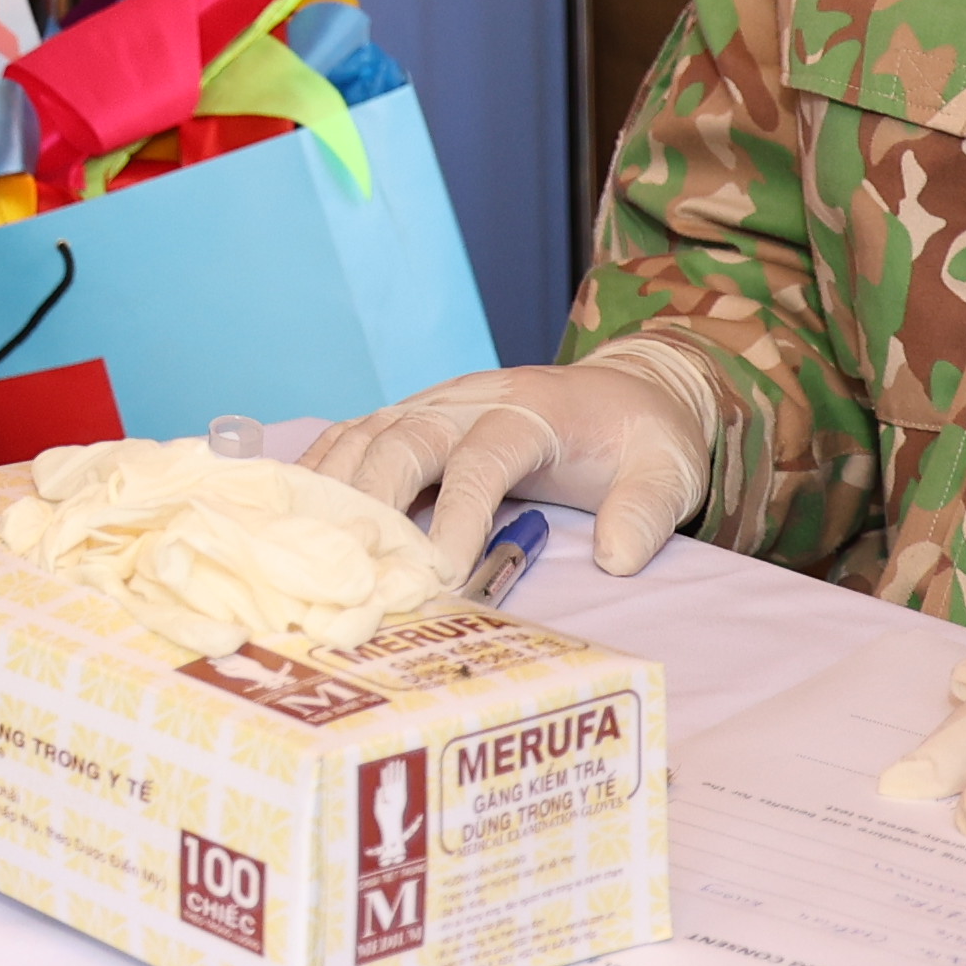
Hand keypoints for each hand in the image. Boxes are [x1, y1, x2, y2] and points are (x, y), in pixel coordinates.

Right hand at [304, 339, 721, 577]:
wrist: (626, 394)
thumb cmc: (642, 440)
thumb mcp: (671, 471)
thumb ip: (647, 509)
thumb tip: (615, 558)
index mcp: (534, 409)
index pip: (486, 454)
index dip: (461, 510)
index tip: (445, 571)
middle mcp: (472, 399)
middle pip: (407, 436)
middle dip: (376, 497)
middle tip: (357, 566)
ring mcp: (436, 405)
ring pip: (369, 432)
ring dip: (337, 485)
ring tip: (309, 544)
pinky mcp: (414, 420)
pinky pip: (356, 436)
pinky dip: (322, 469)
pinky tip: (295, 508)